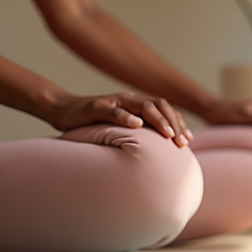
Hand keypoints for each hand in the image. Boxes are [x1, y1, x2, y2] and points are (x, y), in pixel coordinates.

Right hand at [48, 91, 190, 146]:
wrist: (62, 110)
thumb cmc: (93, 123)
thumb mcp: (119, 129)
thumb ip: (137, 133)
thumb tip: (158, 151)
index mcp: (137, 104)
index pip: (165, 110)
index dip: (179, 123)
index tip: (188, 141)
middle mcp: (129, 99)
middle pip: (159, 106)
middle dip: (174, 123)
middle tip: (182, 142)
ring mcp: (113, 101)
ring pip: (142, 106)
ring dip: (158, 120)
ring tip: (168, 134)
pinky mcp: (95, 106)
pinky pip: (113, 110)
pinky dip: (126, 116)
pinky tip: (136, 125)